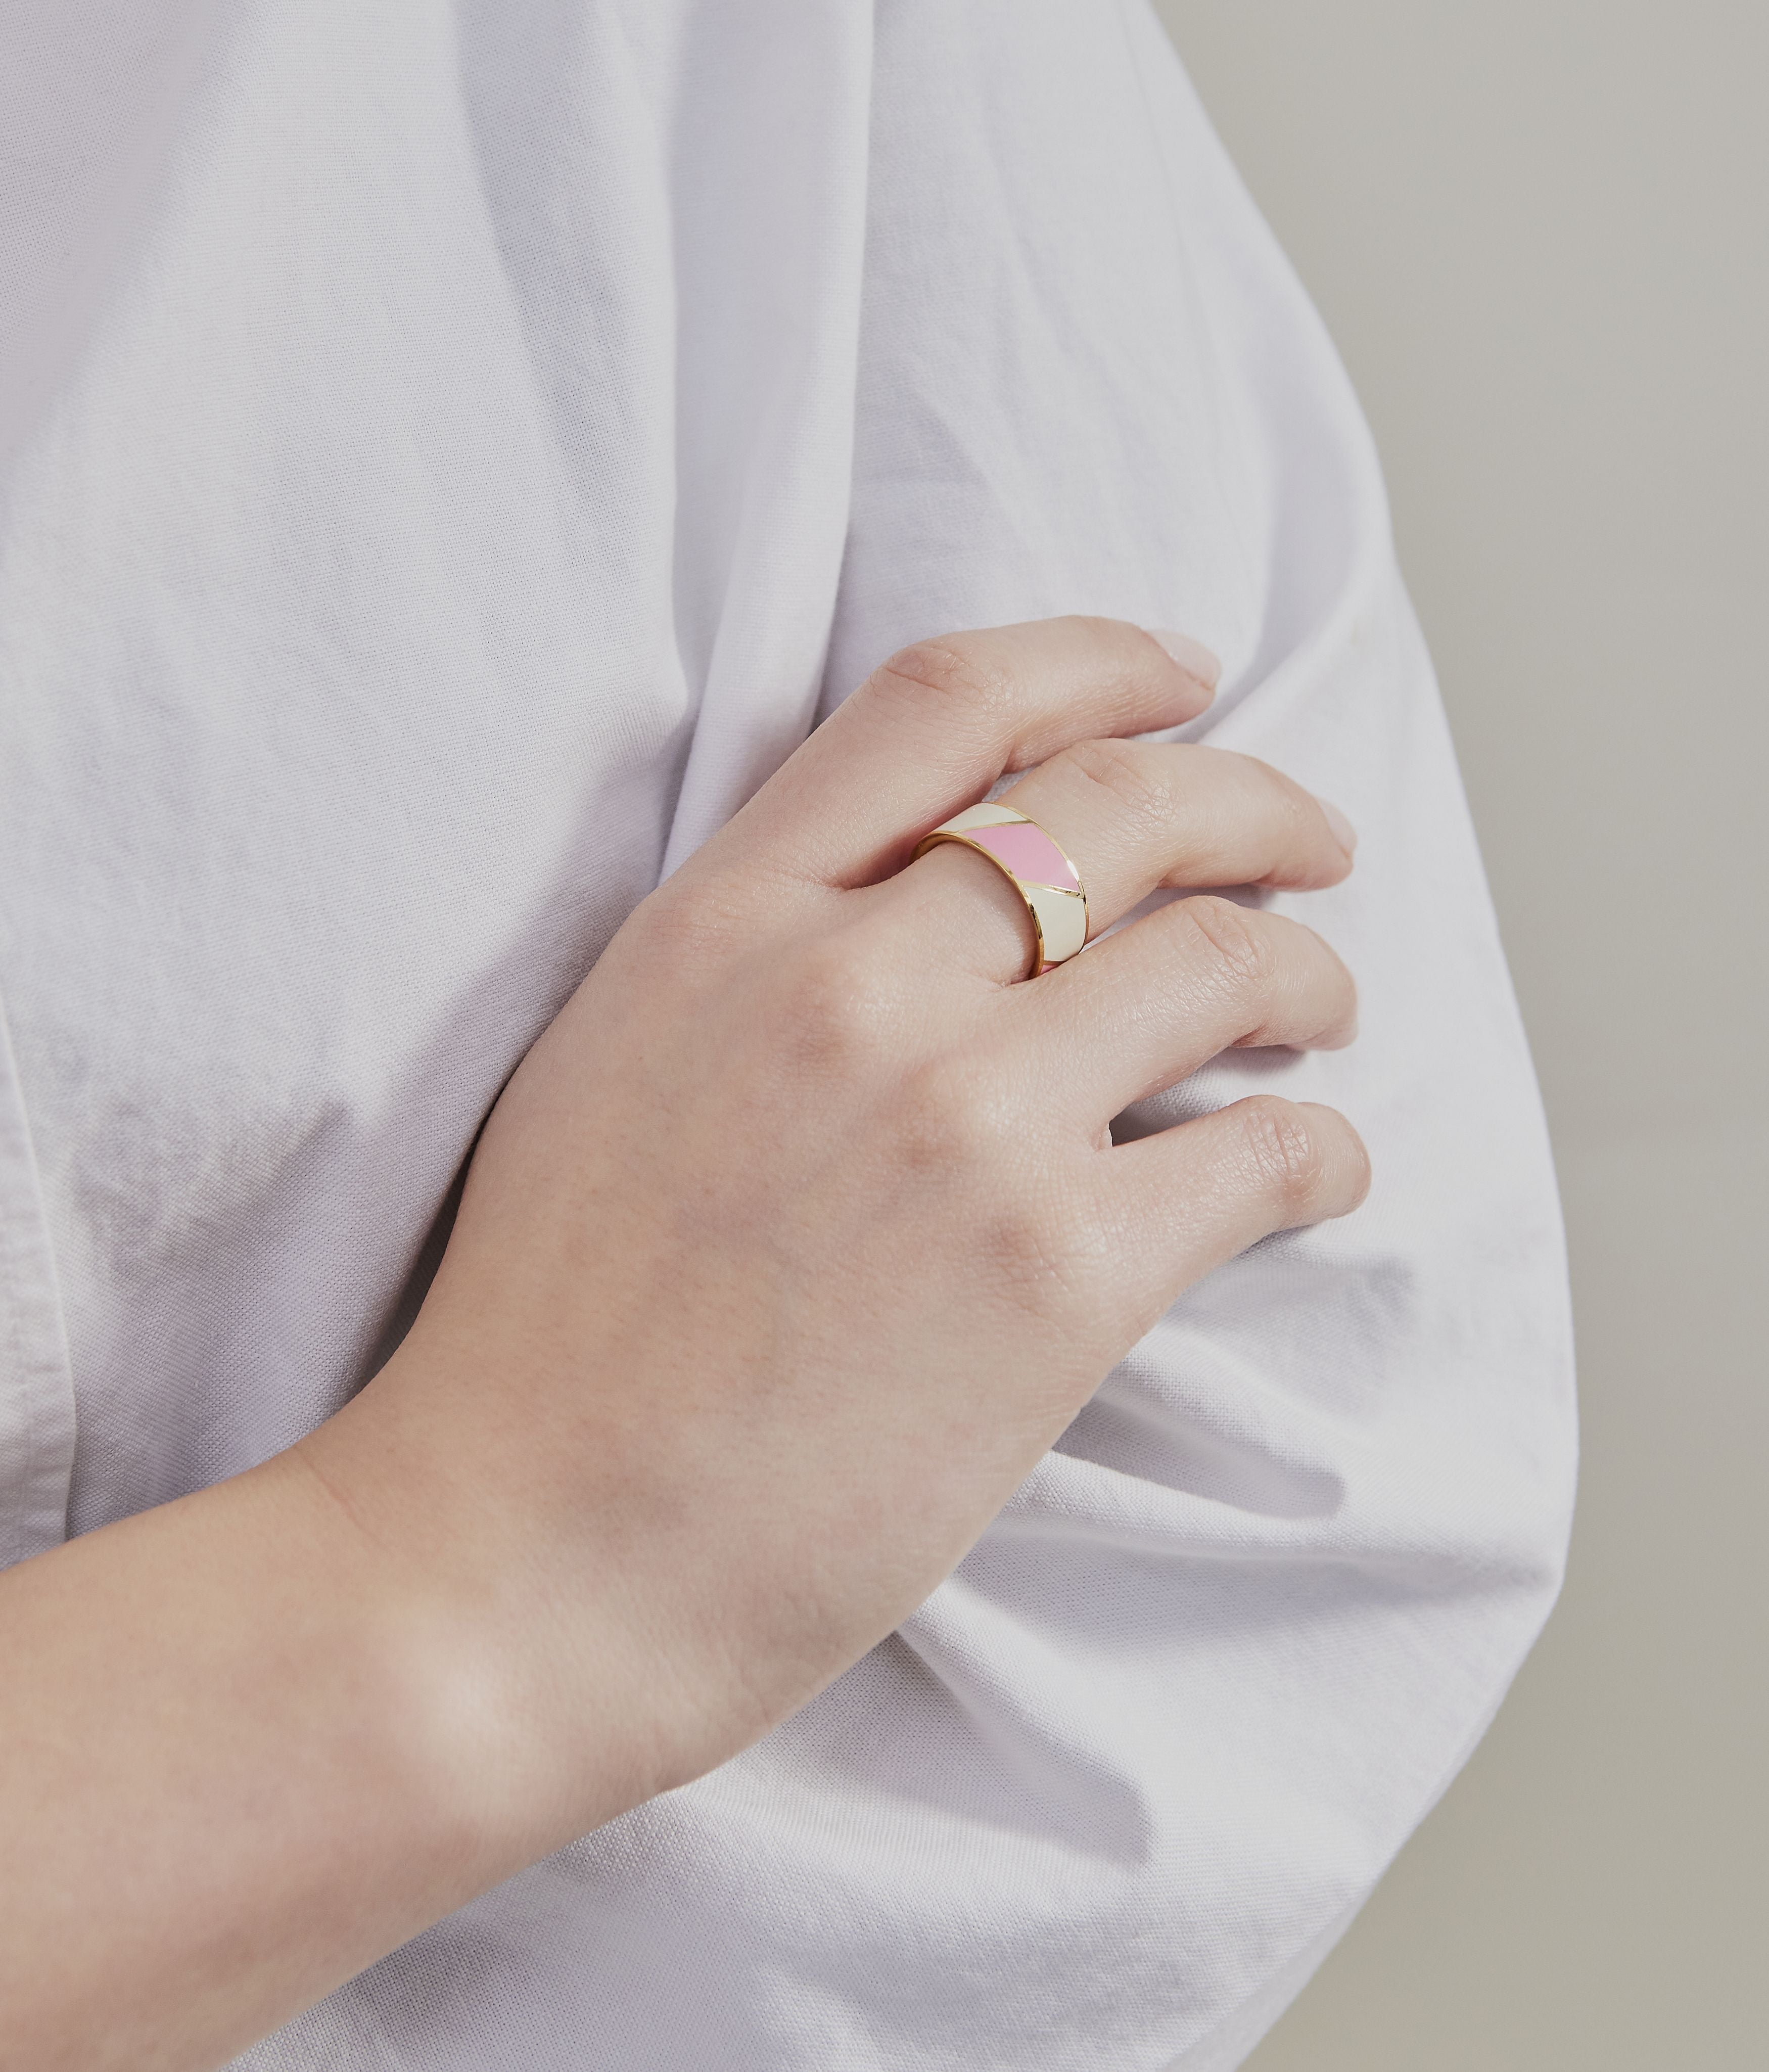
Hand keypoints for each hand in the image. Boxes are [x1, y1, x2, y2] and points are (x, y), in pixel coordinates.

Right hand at [0, 616, 1366, 2069]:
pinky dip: (1320, 1149)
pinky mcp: (1055, 1277)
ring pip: (1219, 962)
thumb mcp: (611, 1065)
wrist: (518, 1558)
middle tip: (1313, 843)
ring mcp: (961, 1123)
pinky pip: (1259, 1153)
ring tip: (1323, 1007)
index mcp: (723, 922)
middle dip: (1256, 803)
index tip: (1184, 678)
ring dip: (1306, 974)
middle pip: (1123, 806)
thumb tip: (926, 913)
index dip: (1099, 660)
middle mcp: (852, 985)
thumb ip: (753, 959)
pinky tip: (1320, 1167)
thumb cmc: (549, 1338)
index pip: (947, 701)